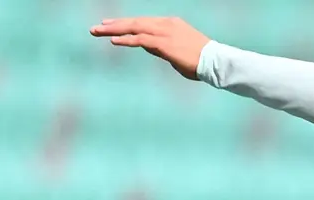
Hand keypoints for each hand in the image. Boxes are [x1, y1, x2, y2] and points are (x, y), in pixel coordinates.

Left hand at [90, 16, 209, 78]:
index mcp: (171, 24)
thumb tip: (148, 48)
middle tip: (97, 27)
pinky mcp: (164, 43)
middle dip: (114, 24)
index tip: (111, 25)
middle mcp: (166, 24)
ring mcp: (165, 32)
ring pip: (134, 27)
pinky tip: (113, 41)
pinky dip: (126, 40)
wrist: (216, 62)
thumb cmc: (202, 61)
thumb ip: (162, 48)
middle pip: (135, 22)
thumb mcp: (179, 51)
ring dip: (114, 30)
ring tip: (97, 31)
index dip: (126, 24)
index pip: (143, 22)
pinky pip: (140, 40)